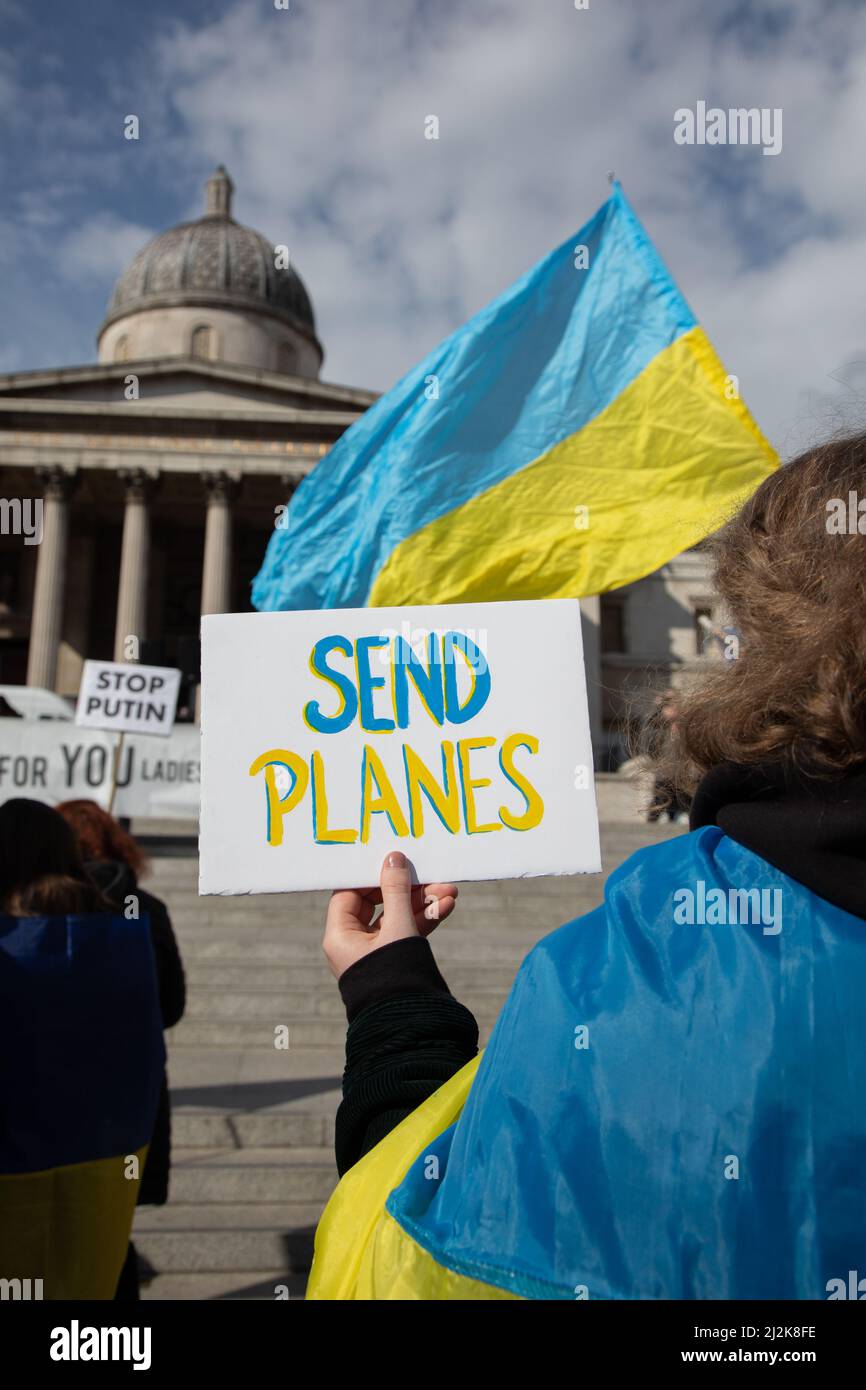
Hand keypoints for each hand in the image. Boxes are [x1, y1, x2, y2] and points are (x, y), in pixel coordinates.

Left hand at [323, 850, 457, 980]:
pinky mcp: (395, 959)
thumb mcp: (398, 927)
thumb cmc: (395, 976)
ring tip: (450, 892)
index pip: (350, 893)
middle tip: (431, 874)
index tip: (392, 860)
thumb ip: (397, 890)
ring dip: (423, 902)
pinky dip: (425, 919)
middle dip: (409, 888)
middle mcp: (354, 943)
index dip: (371, 875)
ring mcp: (376, 952)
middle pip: (379, 902)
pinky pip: (408, 931)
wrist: (412, 1025)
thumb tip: (393, 858)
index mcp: (340, 935)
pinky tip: (446, 907)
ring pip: (398, 916)